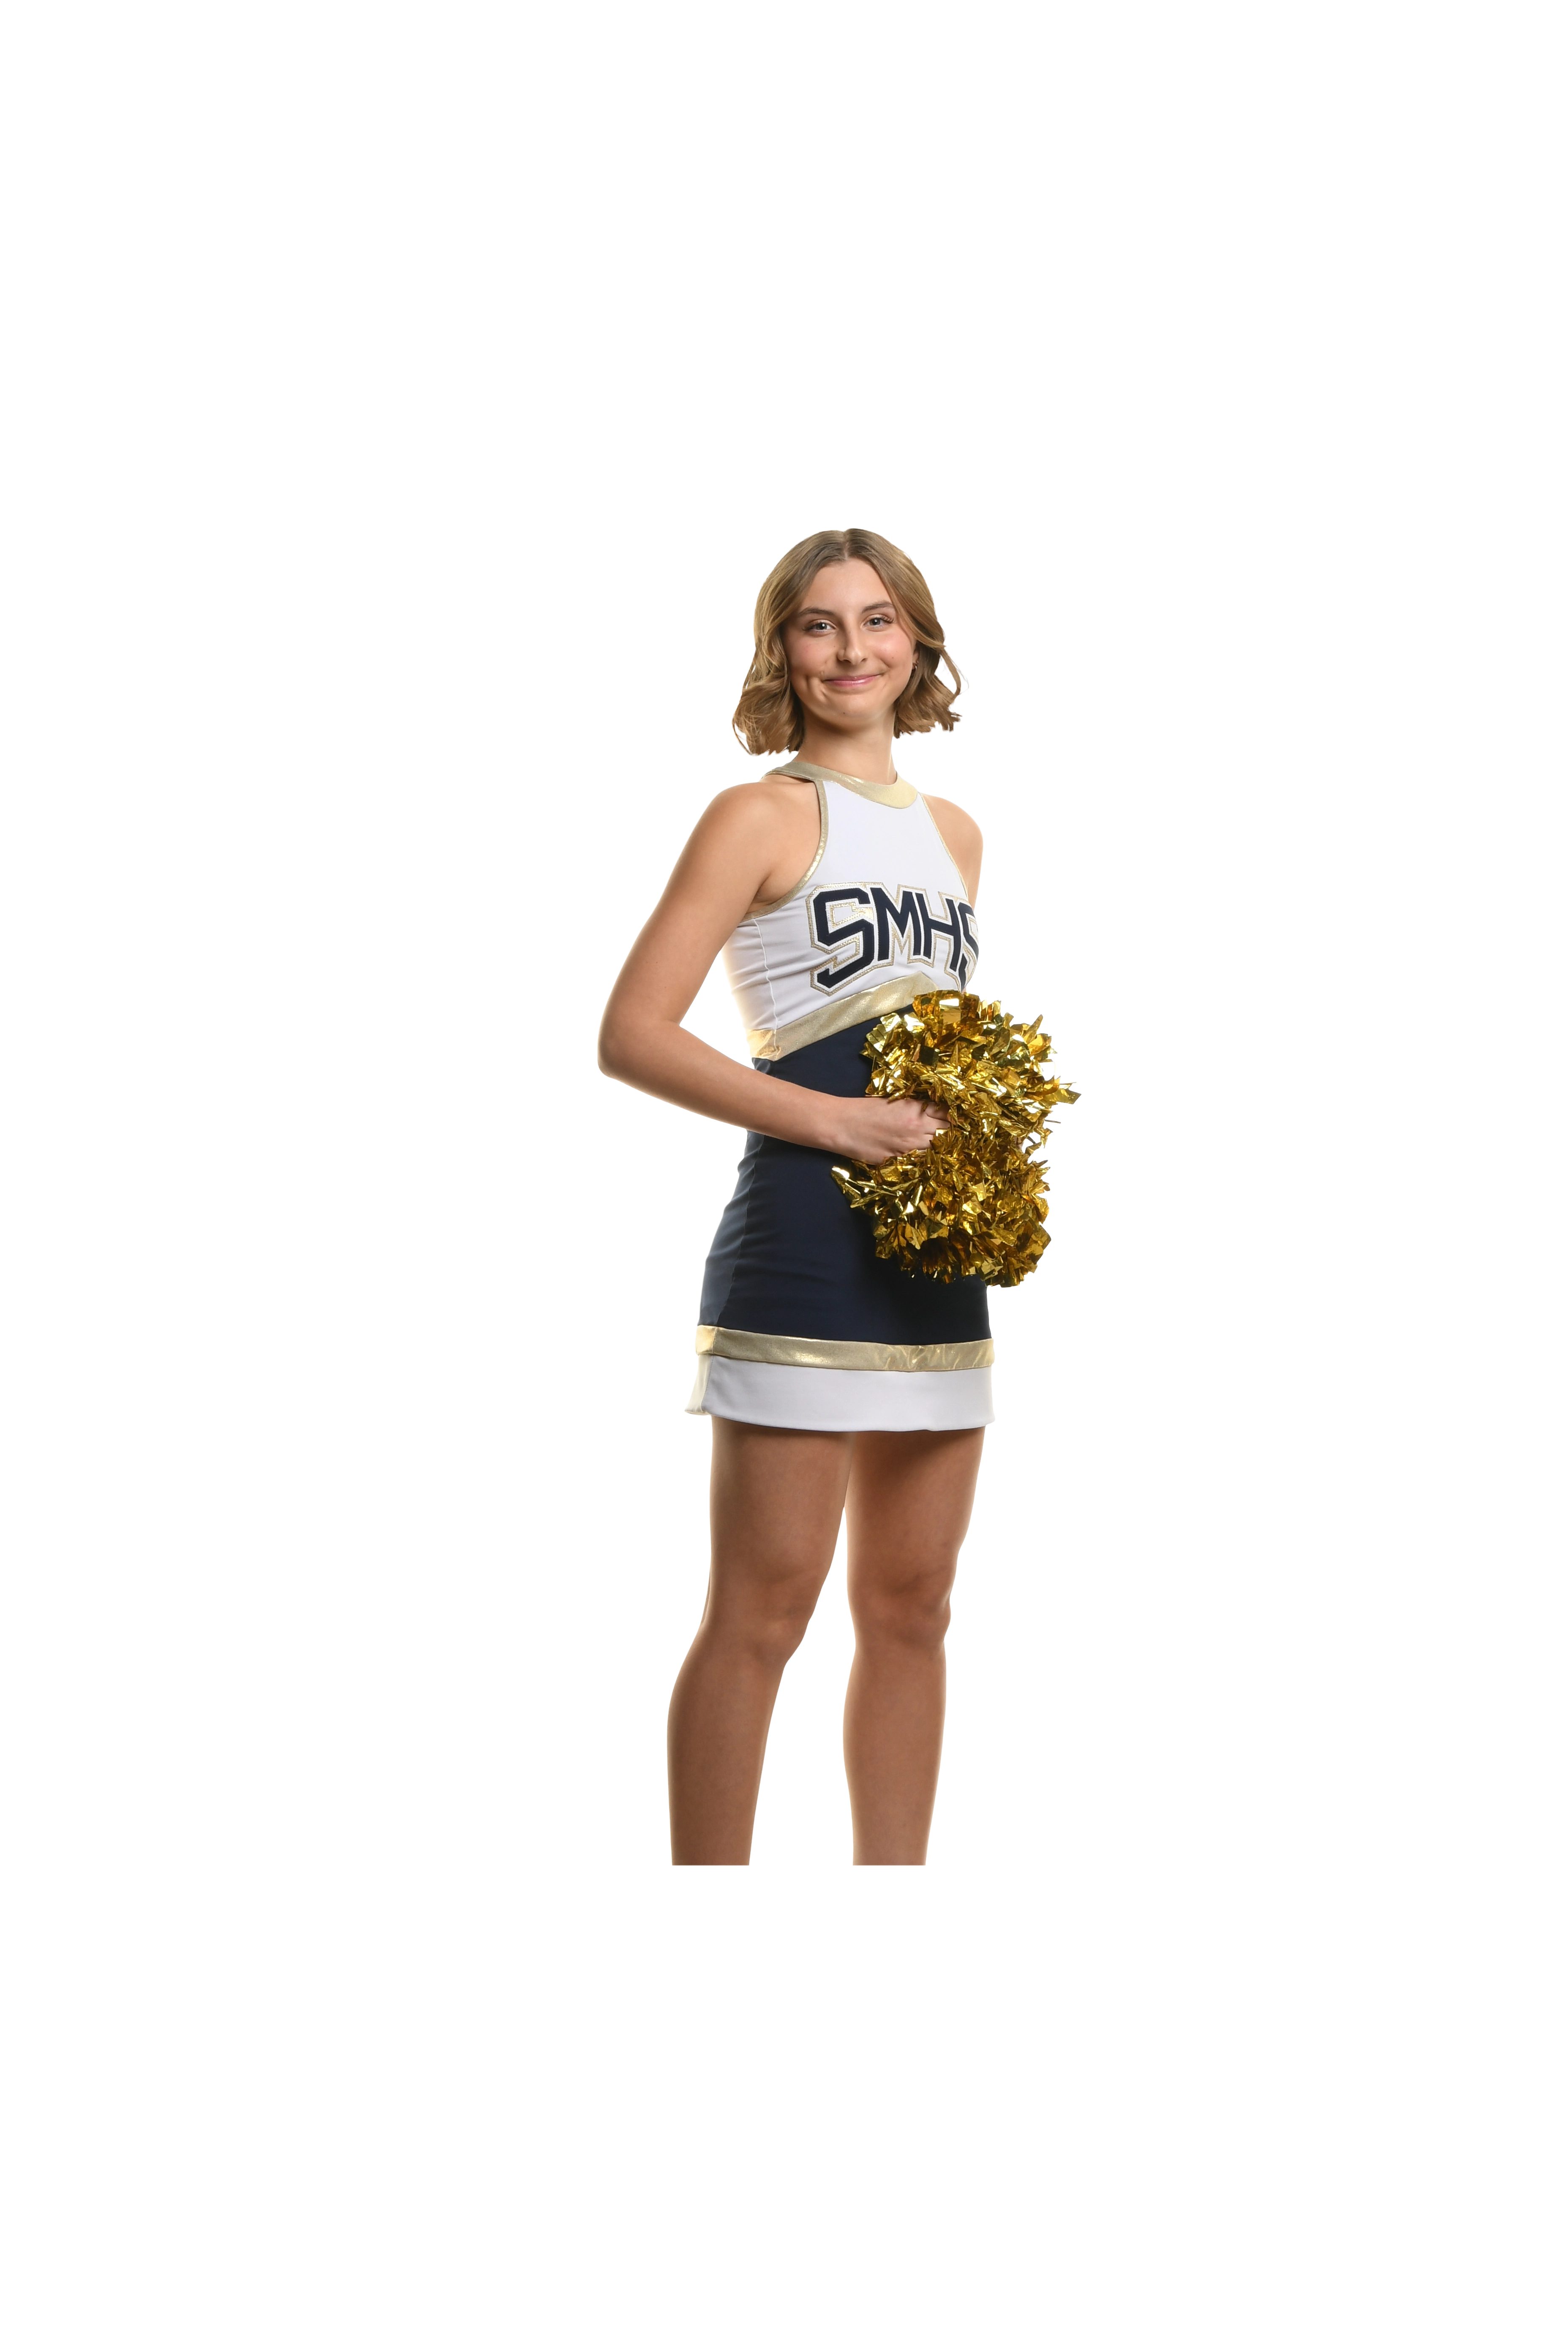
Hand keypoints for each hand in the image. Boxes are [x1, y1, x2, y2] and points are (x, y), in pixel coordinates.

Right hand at [820, 1093, 946, 1165]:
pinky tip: (928, 1160)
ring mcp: (908, 1148)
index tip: (959, 1119)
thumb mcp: (895, 1102)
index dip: (955, 1116)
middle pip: (947, 1133)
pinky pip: (920, 1163)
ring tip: (946, 1148)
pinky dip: (925, 1160)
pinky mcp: (898, 1161)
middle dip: (953, 1133)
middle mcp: (917, 1129)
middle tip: (958, 1135)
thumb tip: (932, 1114)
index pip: (946, 1113)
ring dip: (941, 1148)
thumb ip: (915, 1108)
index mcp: (916, 1110)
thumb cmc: (865, 1109)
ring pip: (937, 1150)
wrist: (841, 1124)